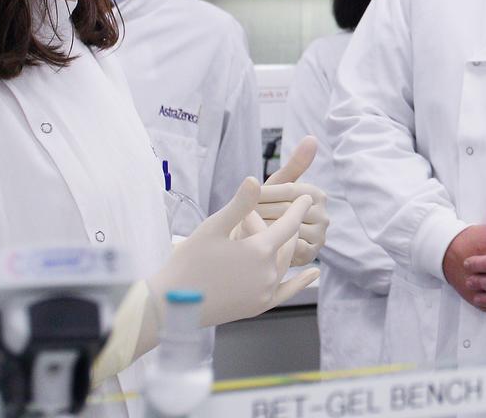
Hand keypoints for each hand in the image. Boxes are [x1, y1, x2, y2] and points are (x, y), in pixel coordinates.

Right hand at [150, 176, 318, 326]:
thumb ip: (239, 204)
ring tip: (288, 234)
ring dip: (287, 248)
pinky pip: (286, 291)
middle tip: (287, 212)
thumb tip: (255, 179)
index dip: (298, 207)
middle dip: (287, 227)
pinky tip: (314, 272)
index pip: (288, 223)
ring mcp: (265, 292)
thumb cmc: (187, 261)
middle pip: (288, 244)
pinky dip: (301, 282)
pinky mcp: (258, 307)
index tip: (307, 195)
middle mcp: (268, 273)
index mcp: (260, 250)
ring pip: (285, 264)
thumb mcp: (212, 227)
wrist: (171, 305)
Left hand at [231, 136, 328, 265]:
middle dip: (260, 212)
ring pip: (284, 230)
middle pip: (285, 210)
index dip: (263, 194)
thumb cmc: (271, 209)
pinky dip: (268, 246)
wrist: (267, 244)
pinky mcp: (311, 254)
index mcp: (317, 194)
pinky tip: (251, 244)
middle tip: (237, 214)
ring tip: (241, 228)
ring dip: (261, 229)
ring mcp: (320, 236)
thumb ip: (295, 163)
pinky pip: (286, 249)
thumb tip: (312, 137)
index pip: (287, 190)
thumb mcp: (279, 186)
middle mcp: (324, 215)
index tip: (244, 197)